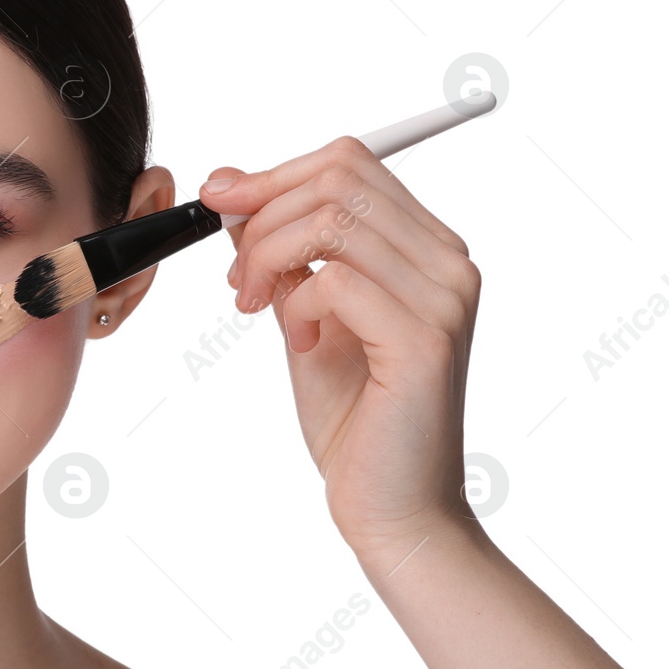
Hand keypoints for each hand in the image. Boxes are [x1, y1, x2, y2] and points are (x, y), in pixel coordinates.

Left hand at [197, 137, 482, 560]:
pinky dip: (296, 304)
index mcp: (427, 248)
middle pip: (337, 179)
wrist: (392, 505)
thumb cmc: (354, 418)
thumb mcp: (304, 316)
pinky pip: (335, 279)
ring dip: (268, 259)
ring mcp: (445, 298)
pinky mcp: (425, 339)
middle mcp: (449, 262)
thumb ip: (282, 256)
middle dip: (262, 215)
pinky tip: (299, 343)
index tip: (219, 200)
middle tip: (236, 276)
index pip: (349, 163)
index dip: (273, 173)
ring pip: (331, 222)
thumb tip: (231, 191)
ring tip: (255, 307)